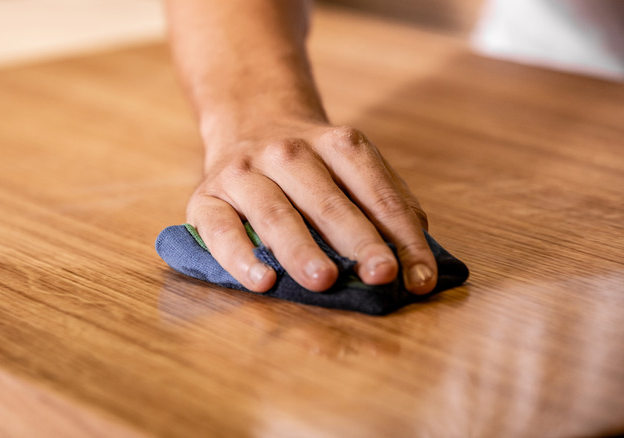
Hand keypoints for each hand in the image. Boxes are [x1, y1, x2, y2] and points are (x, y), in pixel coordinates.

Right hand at [187, 120, 436, 293]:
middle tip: (380, 275)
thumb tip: (418, 260)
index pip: (377, 192)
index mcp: (336, 143)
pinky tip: (262, 281)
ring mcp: (243, 172)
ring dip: (301, 249)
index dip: (401, 236)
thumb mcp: (352, 167)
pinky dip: (240, 256)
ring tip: (323, 280)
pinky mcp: (205, 196)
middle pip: (327, 201)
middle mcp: (288, 152)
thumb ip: (387, 205)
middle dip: (357, 240)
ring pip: (274, 213)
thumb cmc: (310, 166)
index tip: (420, 279)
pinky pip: (220, 228)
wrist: (247, 121)